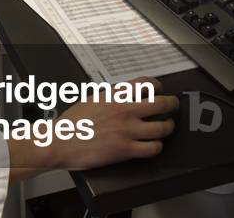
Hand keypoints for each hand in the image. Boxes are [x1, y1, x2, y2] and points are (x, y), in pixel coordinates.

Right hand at [9, 79, 178, 182]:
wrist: (60, 141)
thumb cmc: (72, 122)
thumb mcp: (92, 98)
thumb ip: (111, 96)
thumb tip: (122, 95)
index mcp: (115, 94)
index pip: (146, 83)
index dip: (158, 86)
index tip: (160, 89)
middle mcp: (124, 109)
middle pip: (161, 103)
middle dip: (172, 104)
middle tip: (173, 106)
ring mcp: (127, 130)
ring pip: (162, 127)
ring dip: (168, 127)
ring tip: (167, 127)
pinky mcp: (126, 149)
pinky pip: (153, 148)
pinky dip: (158, 147)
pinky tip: (155, 146)